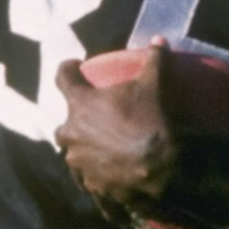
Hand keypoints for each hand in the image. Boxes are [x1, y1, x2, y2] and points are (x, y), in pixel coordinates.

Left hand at [53, 44, 179, 209]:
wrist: (165, 169)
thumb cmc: (154, 120)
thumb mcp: (156, 84)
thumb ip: (154, 60)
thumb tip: (158, 39)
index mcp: (80, 106)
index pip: (63, 78)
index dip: (68, 69)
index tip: (74, 66)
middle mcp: (72, 135)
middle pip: (65, 125)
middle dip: (76, 122)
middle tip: (95, 120)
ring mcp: (81, 165)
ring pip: (76, 157)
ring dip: (86, 153)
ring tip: (105, 153)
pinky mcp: (96, 188)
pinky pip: (95, 186)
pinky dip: (102, 183)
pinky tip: (114, 184)